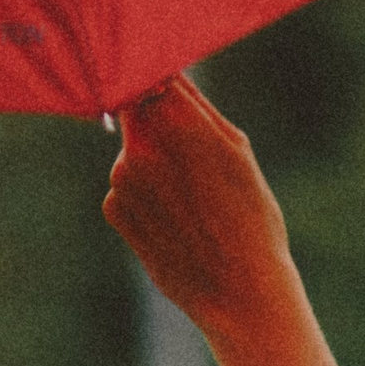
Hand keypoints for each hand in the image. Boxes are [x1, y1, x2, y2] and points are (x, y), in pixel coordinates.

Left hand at [105, 75, 303, 340]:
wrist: (238, 292)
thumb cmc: (251, 217)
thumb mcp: (236, 150)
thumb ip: (194, 106)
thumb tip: (166, 74)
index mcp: (175, 121)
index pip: (150, 75)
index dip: (157, 79)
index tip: (171, 88)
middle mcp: (139, 145)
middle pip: (140, 113)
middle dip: (160, 126)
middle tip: (194, 160)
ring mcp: (121, 179)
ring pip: (135, 152)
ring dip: (157, 165)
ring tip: (194, 203)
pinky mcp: (113, 209)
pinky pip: (127, 187)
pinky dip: (147, 197)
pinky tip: (177, 223)